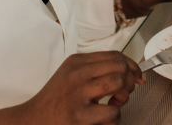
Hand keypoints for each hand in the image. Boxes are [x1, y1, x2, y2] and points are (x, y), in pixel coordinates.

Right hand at [0, 52, 143, 124]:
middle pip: (120, 66)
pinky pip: (113, 112)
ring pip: (118, 83)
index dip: (132, 65)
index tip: (138, 75)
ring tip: (115, 103)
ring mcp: (78, 94)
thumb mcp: (70, 74)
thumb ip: (94, 69)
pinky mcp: (80, 116)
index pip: (115, 55)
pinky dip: (115, 118)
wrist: (33, 120)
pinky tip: (104, 118)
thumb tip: (128, 70)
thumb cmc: (55, 100)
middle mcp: (78, 74)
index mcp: (77, 62)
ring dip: (124, 96)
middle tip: (126, 91)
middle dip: (131, 79)